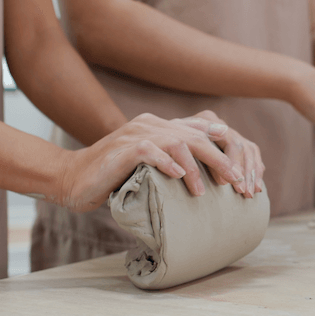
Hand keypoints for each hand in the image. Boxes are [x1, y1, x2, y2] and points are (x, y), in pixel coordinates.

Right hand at [59, 113, 257, 211]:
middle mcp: (151, 125)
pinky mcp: (123, 148)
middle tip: (235, 181)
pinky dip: (166, 163)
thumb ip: (173, 164)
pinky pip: (150, 151)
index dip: (222, 146)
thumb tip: (205, 179)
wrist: (73, 180)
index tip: (241, 165)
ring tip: (205, 190)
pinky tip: (179, 176)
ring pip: (177, 142)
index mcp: (160, 127)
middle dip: (219, 158)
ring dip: (195, 167)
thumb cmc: (115, 177)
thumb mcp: (150, 168)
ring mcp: (136, 134)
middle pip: (195, 136)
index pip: (199, 130)